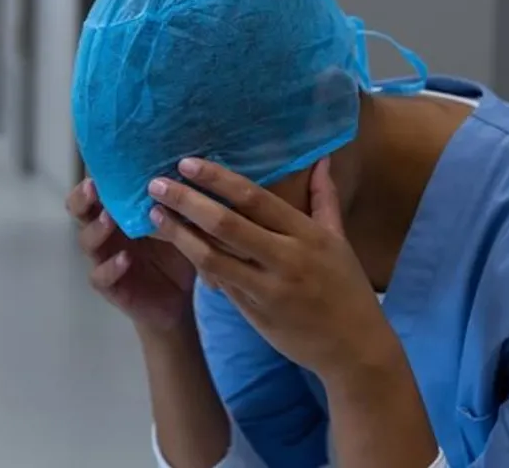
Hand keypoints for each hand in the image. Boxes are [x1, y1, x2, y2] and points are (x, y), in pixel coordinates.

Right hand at [66, 179, 195, 332]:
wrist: (179, 300)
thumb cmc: (174, 252)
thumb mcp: (177, 222)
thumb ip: (171, 200)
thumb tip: (183, 163)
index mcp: (116, 212)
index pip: (94, 190)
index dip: (92, 176)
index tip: (101, 164)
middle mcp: (105, 233)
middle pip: (79, 211)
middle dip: (82, 198)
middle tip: (94, 187)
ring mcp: (104, 258)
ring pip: (86, 241)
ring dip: (96, 228)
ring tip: (110, 219)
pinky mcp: (110, 285)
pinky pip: (100, 276)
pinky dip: (110, 266)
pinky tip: (125, 259)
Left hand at [147, 157, 399, 379]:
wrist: (354, 349)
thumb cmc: (346, 288)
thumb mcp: (339, 240)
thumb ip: (325, 198)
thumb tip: (321, 160)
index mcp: (307, 234)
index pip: (254, 198)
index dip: (217, 179)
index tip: (187, 164)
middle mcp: (285, 258)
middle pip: (226, 224)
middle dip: (187, 202)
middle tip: (156, 184)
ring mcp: (267, 288)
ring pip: (212, 257)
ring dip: (179, 235)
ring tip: (154, 215)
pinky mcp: (253, 312)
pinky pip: (218, 282)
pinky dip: (196, 262)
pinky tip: (176, 245)